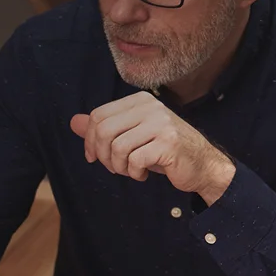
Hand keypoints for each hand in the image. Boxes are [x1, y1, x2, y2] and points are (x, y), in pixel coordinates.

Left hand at [72, 92, 234, 202]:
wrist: (202, 165)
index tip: (95, 157)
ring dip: (119, 167)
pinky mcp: (168, 143)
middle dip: (103, 156)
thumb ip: (103, 128)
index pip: (98, 116)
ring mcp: (161, 123)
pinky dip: (134, 173)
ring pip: (117, 148)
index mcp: (139, 101)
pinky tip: (144, 173)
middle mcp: (150, 107)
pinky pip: (134, 161)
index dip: (89, 141)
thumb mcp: (131, 136)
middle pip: (103, 131)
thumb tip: (73, 122)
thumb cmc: (163, 151)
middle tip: (115, 167)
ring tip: (131, 170)